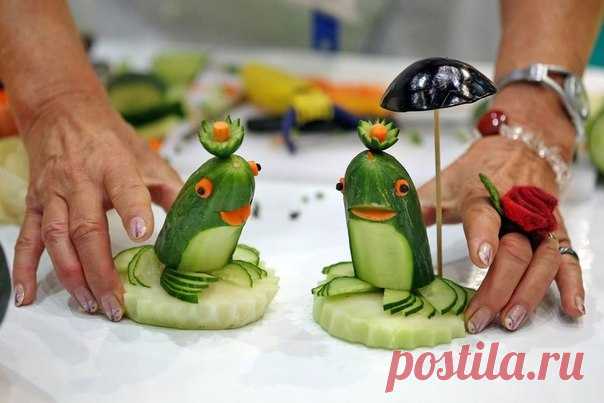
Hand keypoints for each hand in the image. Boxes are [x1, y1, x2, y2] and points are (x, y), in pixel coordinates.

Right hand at [12, 92, 182, 320]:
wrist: (63, 112)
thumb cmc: (113, 140)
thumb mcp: (148, 157)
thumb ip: (172, 190)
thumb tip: (199, 222)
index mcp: (114, 165)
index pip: (125, 187)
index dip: (133, 209)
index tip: (143, 233)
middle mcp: (80, 180)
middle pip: (87, 228)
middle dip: (100, 269)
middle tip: (115, 303)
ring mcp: (53, 194)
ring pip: (57, 238)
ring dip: (71, 275)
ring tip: (89, 304)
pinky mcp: (34, 203)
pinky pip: (27, 239)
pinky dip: (23, 269)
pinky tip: (27, 296)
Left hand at [418, 87, 584, 332]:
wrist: (519, 145)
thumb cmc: (475, 170)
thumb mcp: (442, 183)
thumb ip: (408, 200)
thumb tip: (352, 196)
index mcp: (482, 192)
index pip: (484, 213)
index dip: (482, 233)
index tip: (479, 256)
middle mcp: (515, 206)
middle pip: (514, 248)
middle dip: (498, 285)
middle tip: (480, 318)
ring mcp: (539, 219)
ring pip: (544, 258)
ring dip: (530, 292)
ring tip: (511, 321)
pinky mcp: (555, 228)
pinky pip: (568, 256)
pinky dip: (572, 283)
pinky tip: (570, 308)